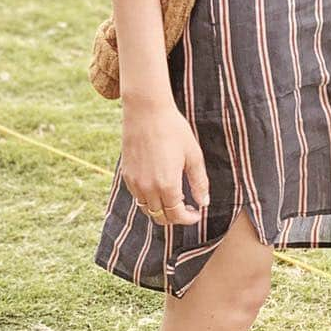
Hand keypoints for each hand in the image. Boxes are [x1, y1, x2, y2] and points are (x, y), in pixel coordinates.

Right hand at [120, 97, 209, 225]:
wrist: (147, 112)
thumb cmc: (174, 130)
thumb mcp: (193, 155)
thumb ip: (199, 181)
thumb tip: (204, 202)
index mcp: (167, 185)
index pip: (176, 215)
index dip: (188, 218)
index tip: (197, 213)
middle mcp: (148, 188)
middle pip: (160, 217)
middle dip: (175, 217)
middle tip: (187, 208)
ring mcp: (135, 183)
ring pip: (147, 209)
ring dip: (161, 209)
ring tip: (174, 198)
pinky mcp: (126, 175)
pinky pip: (137, 197)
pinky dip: (149, 199)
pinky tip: (159, 186)